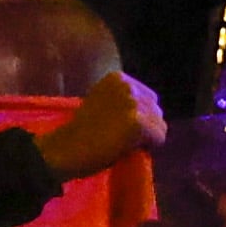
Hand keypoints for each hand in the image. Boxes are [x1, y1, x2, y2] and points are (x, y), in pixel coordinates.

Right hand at [36, 69, 164, 182]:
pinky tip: (129, 148)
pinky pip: (159, 137)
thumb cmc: (81, 131)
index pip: (149, 97)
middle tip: (124, 137)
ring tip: (125, 143)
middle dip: (146, 125)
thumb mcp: (102, 102)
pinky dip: (149, 146)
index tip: (119, 126)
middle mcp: (127, 86)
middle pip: (156, 109)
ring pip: (160, 124)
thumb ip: (122, 100)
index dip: (139, 115)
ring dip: (148, 137)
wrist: (65, 148)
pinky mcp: (138, 123)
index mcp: (118, 78)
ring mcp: (133, 104)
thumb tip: (149, 112)